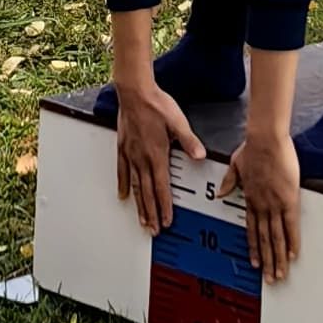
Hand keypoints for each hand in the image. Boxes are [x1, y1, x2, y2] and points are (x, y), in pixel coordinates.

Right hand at [114, 83, 202, 234]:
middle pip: (147, 193)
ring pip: (134, 187)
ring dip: (139, 206)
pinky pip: (122, 171)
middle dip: (151, 213)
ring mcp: (131, 154)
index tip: (166, 221)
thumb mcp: (178, 122)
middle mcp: (142, 158)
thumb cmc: (156, 105)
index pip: (161, 187)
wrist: (134, 92)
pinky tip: (123, 195)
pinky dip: (123, 185)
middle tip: (153, 230)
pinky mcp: (123, 148)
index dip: (164, 206)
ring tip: (141, 221)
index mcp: (157, 155)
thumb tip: (200, 156)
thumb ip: (189, 142)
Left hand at [221, 122, 301, 281]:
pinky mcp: (288, 200)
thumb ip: (229, 181)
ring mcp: (275, 205)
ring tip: (279, 274)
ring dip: (277, 258)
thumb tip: (219, 193)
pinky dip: (292, 242)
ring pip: (276, 238)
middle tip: (269, 278)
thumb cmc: (252, 147)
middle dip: (266, 261)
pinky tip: (293, 255)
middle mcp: (261, 206)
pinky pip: (291, 226)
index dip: (253, 247)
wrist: (264, 140)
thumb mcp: (235, 165)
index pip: (251, 229)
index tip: (254, 262)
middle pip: (264, 239)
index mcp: (250, 198)